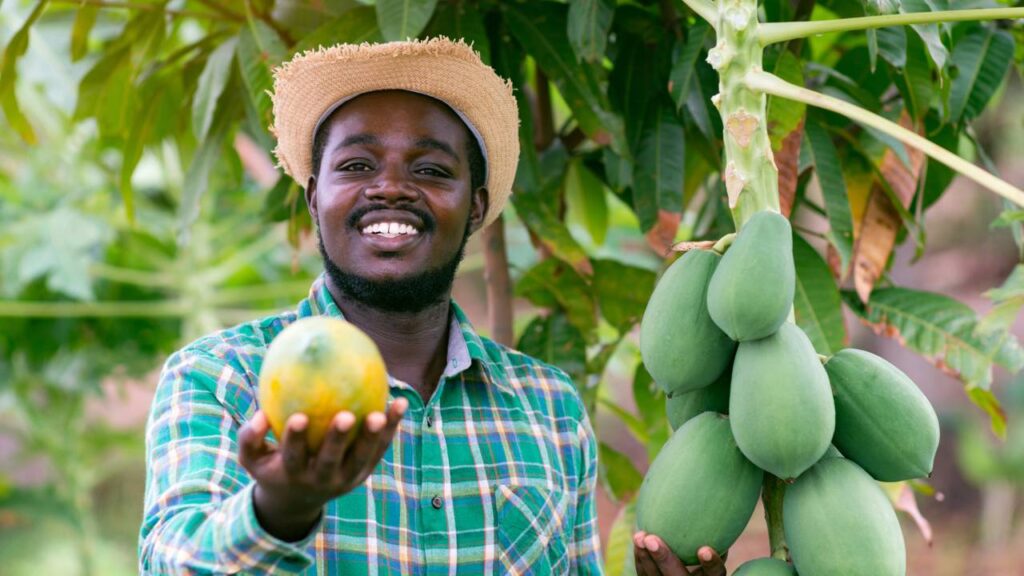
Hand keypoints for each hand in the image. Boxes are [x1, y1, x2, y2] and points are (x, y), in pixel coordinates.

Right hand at [238, 398, 407, 539]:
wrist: (297, 500)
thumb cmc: (272, 467)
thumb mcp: (253, 459)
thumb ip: (250, 437)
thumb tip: (261, 414)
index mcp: (292, 473)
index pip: (293, 457)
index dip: (295, 439)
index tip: (298, 417)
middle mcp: (320, 479)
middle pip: (331, 460)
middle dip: (339, 439)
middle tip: (346, 415)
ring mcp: (345, 478)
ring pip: (361, 458)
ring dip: (373, 436)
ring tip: (382, 413)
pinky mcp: (363, 473)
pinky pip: (379, 449)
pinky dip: (391, 428)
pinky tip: (401, 403)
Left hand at [633, 532, 725, 575]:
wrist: (686, 571)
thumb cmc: (709, 548)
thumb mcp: (717, 545)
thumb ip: (718, 531)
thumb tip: (723, 496)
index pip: (716, 574)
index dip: (712, 564)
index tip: (704, 549)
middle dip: (664, 559)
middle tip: (651, 540)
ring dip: (646, 558)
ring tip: (639, 536)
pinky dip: (642, 560)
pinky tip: (639, 542)